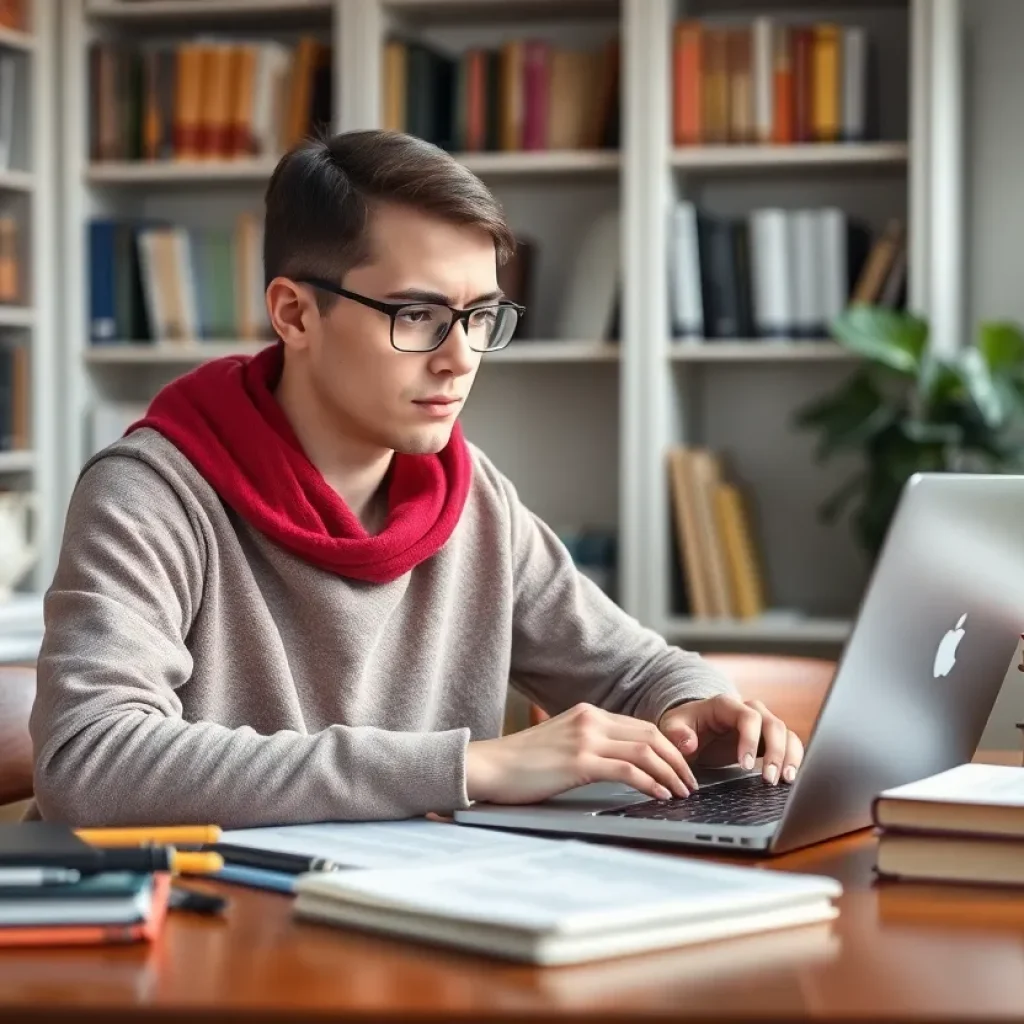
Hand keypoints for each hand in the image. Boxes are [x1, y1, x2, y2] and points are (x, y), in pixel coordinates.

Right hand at [465, 703, 698, 804]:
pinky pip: (628, 770)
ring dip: (670, 772)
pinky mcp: (579, 761)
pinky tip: (660, 795)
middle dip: (677, 759)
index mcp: (586, 713)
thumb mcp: (559, 744)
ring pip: (645, 750)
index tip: (680, 767)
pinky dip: (650, 783)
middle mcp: (590, 719)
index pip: (641, 725)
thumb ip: (587, 746)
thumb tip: (616, 765)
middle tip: (690, 781)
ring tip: (682, 791)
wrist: (487, 766)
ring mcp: (585, 738)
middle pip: (650, 734)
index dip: (667, 746)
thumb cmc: (519, 764)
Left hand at [658, 694, 803, 785]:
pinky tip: (789, 778)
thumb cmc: (684, 727)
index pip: (748, 717)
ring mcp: (762, 723)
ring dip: (789, 756)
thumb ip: (677, 733)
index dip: (750, 740)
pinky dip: (793, 758)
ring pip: (786, 734)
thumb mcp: (671, 727)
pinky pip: (789, 743)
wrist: (692, 729)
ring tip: (786, 780)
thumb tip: (689, 744)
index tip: (745, 765)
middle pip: (773, 724)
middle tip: (769, 779)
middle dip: (775, 752)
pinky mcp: (768, 738)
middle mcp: (749, 710)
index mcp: (726, 705)